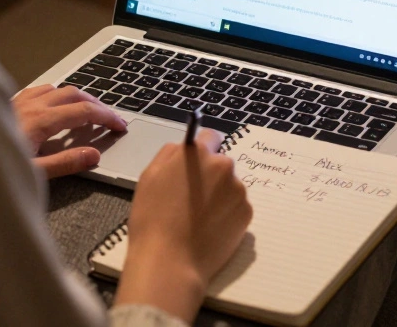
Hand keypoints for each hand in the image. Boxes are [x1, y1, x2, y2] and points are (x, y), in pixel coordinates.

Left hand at [11, 83, 127, 178]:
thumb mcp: (32, 174)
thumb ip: (65, 163)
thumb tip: (93, 154)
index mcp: (40, 120)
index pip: (84, 111)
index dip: (106, 116)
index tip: (119, 125)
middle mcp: (30, 105)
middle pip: (74, 92)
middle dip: (96, 102)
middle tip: (110, 118)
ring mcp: (17, 101)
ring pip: (56, 88)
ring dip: (76, 96)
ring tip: (87, 111)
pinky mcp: (7, 103)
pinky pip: (38, 90)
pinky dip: (55, 95)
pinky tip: (53, 107)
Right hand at [114, 129, 252, 321]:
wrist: (170, 261)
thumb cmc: (152, 218)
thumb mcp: (149, 176)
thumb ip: (169, 154)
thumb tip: (183, 148)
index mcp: (197, 153)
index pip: (210, 136)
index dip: (202, 149)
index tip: (196, 164)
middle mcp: (223, 166)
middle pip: (220, 164)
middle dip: (210, 175)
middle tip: (191, 198)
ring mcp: (238, 190)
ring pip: (229, 186)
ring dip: (219, 195)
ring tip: (198, 217)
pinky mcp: (247, 213)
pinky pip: (236, 206)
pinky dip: (227, 214)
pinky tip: (209, 228)